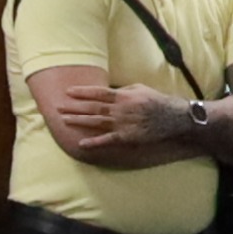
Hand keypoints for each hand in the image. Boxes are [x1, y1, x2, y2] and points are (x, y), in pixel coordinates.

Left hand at [42, 80, 185, 149]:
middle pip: (92, 108)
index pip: (98, 93)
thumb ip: (123, 90)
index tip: (68, 92)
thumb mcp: (140, 89)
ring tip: (63, 120)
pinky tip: (81, 144)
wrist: (175, 117)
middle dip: (74, 107)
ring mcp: (122, 124)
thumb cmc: (158, 101)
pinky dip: (94, 142)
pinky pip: (107, 140)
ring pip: (96, 122)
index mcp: (123, 96)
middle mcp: (120, 109)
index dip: (82, 92)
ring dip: (78, 121)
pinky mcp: (126, 137)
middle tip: (57, 107)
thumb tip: (109, 91)